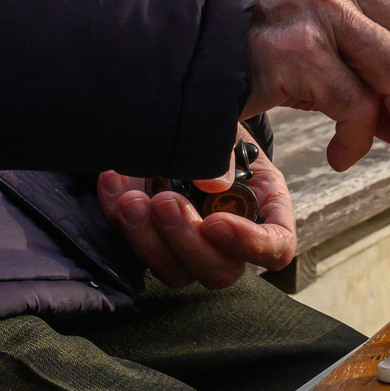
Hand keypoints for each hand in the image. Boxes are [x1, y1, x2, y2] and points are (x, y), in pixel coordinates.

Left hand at [99, 128, 295, 289]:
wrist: (180, 118)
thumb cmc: (214, 126)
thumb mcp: (227, 128)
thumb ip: (224, 152)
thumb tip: (215, 182)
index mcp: (265, 208)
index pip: (276, 248)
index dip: (250, 244)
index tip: (215, 221)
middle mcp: (230, 238)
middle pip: (220, 271)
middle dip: (187, 241)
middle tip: (164, 202)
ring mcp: (189, 246)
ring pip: (175, 273)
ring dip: (149, 240)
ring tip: (130, 199)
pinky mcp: (152, 242)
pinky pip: (134, 249)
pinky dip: (119, 220)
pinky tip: (113, 183)